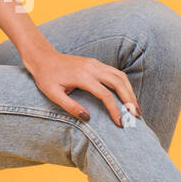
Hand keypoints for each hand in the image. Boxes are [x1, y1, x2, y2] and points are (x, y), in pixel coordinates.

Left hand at [22, 47, 139, 127]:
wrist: (44, 58)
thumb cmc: (46, 78)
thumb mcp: (53, 94)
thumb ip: (70, 106)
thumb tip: (88, 118)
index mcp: (82, 76)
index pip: (105, 94)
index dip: (114, 109)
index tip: (120, 123)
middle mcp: (92, 68)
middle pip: (118, 83)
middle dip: (129, 99)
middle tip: (136, 115)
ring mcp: (95, 64)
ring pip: (120, 76)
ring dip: (130, 91)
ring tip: (135, 107)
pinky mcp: (96, 63)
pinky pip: (115, 73)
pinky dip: (124, 84)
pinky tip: (127, 96)